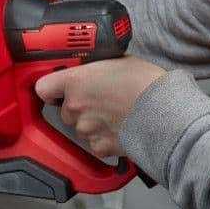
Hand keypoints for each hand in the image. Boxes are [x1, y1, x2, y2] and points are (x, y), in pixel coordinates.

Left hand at [33, 56, 166, 158]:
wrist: (165, 113)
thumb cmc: (147, 84)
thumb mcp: (119, 61)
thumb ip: (98, 67)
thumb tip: (95, 68)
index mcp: (76, 81)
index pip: (43, 87)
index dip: (51, 89)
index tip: (58, 89)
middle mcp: (75, 106)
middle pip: (66, 109)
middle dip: (80, 106)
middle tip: (101, 100)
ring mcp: (86, 129)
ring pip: (81, 127)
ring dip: (92, 123)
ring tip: (116, 114)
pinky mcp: (99, 147)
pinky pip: (95, 144)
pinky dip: (105, 139)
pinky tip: (120, 129)